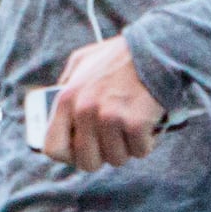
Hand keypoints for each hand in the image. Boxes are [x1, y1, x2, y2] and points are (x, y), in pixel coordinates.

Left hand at [40, 38, 164, 170]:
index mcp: (67, 98)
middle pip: (88, 162)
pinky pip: (140, 151)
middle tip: (114, 140)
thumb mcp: (83, 62)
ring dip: (128, 147)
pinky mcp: (135, 123)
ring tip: (133, 124)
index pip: (54, 148)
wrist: (157, 49)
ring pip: (117, 159)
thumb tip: (55, 109)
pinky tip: (148, 122)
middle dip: (103, 156)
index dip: (70, 155)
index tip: (83, 150)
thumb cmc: (120, 57)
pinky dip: (147, 141)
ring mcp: (110, 118)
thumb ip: (66, 85)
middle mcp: (85, 110)